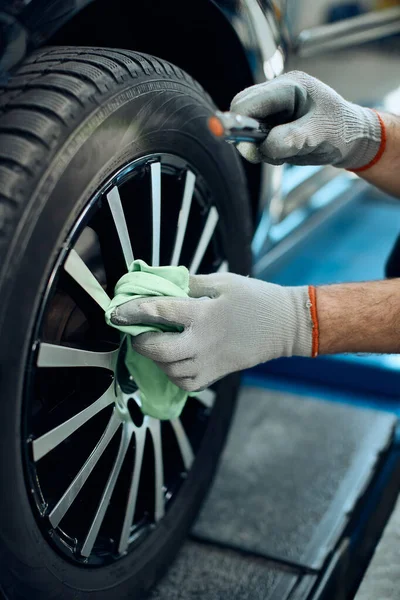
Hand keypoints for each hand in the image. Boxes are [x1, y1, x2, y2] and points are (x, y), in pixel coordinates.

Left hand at [111, 273, 312, 391]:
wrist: (286, 325)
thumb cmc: (256, 298)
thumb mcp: (223, 281)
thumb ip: (190, 283)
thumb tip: (163, 284)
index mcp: (205, 314)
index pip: (159, 311)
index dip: (133, 310)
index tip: (117, 311)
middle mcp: (204, 341)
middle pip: (159, 349)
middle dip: (140, 340)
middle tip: (136, 331)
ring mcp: (211, 361)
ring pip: (170, 370)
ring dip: (156, 358)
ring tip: (155, 344)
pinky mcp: (218, 373)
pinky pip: (187, 382)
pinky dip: (173, 374)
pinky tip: (172, 360)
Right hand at [230, 70, 381, 169]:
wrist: (353, 138)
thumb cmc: (341, 131)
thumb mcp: (318, 136)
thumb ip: (290, 140)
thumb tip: (262, 147)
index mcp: (290, 87)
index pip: (248, 101)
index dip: (240, 122)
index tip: (245, 145)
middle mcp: (278, 93)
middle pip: (242, 111)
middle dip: (249, 136)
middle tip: (267, 153)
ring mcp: (274, 108)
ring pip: (246, 127)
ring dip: (259, 146)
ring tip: (286, 152)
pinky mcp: (273, 122)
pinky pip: (256, 138)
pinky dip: (265, 150)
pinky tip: (284, 151)